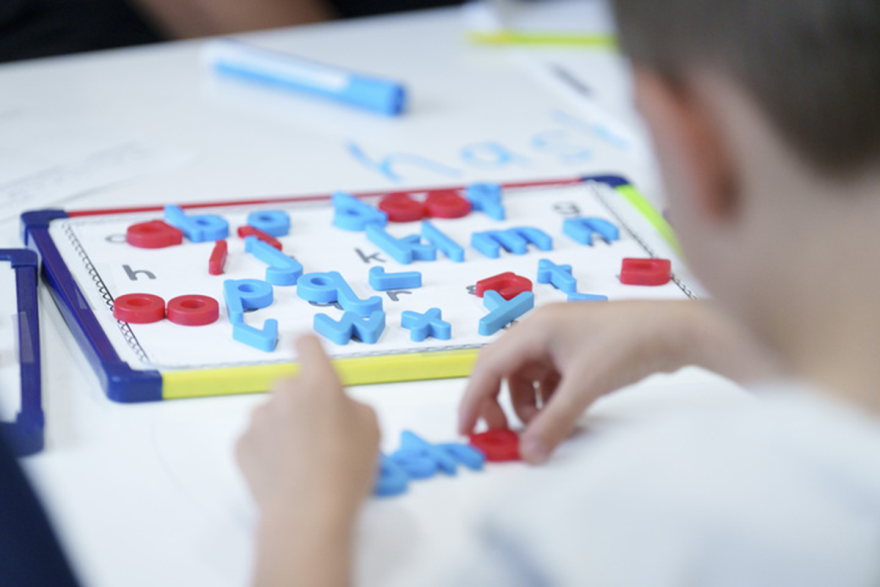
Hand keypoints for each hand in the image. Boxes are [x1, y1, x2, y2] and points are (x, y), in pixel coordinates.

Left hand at [236, 335, 379, 522]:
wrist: (306, 514)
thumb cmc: (348, 469)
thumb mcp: (372, 429)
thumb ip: (352, 404)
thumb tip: (337, 406)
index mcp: (319, 382)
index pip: (307, 344)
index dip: (310, 350)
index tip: (314, 362)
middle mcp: (284, 392)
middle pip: (292, 385)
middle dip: (302, 403)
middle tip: (319, 435)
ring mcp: (257, 418)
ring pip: (272, 413)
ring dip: (284, 427)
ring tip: (301, 461)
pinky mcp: (240, 444)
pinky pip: (257, 439)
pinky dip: (268, 450)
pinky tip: (284, 473)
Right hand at [459, 300, 777, 464]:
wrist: (675, 331)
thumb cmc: (629, 343)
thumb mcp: (586, 386)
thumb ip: (554, 422)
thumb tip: (529, 453)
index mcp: (534, 328)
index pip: (488, 364)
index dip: (473, 398)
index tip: (466, 429)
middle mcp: (541, 330)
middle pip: (502, 370)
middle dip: (497, 403)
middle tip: (502, 433)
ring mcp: (559, 340)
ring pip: (525, 377)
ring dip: (526, 405)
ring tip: (541, 427)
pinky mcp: (576, 350)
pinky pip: (547, 378)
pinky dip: (547, 399)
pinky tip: (560, 415)